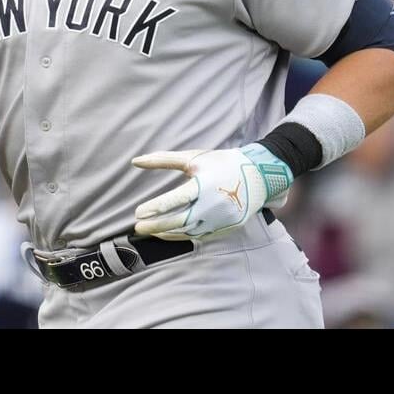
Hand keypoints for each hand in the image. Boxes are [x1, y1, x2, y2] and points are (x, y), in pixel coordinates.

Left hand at [132, 144, 291, 240]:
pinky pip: (199, 236)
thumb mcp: (193, 158)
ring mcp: (220, 218)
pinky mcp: (225, 227)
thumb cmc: (221, 163)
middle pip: (180, 220)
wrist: (259, 176)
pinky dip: (180, 236)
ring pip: (188, 231)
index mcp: (205, 184)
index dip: (157, 206)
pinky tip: (166, 233)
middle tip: (137, 227)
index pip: (178, 198)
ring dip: (166, 233)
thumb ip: (163, 160)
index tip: (137, 212)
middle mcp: (213, 204)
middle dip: (156, 226)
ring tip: (148, 231)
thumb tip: (134, 161)